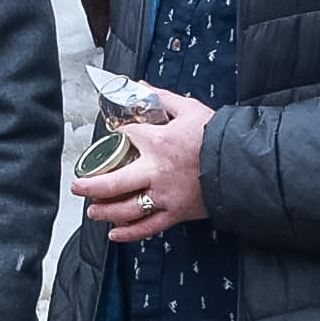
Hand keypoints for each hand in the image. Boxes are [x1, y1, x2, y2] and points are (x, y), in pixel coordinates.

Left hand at [72, 84, 211, 238]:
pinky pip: (149, 227)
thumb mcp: (189, 108)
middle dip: (90, 186)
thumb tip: (140, 86)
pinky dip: (129, 234)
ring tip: (92, 211)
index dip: (116, 136)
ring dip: (105, 211)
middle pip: (113, 183)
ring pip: (127, 209)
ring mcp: (165, 195)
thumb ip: (162, 98)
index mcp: (158, 143)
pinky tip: (114, 235)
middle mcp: (156, 171)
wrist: (242, 163)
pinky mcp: (176, 213)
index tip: (116, 137)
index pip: (125, 138)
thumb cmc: (216, 136)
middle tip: (77, 186)